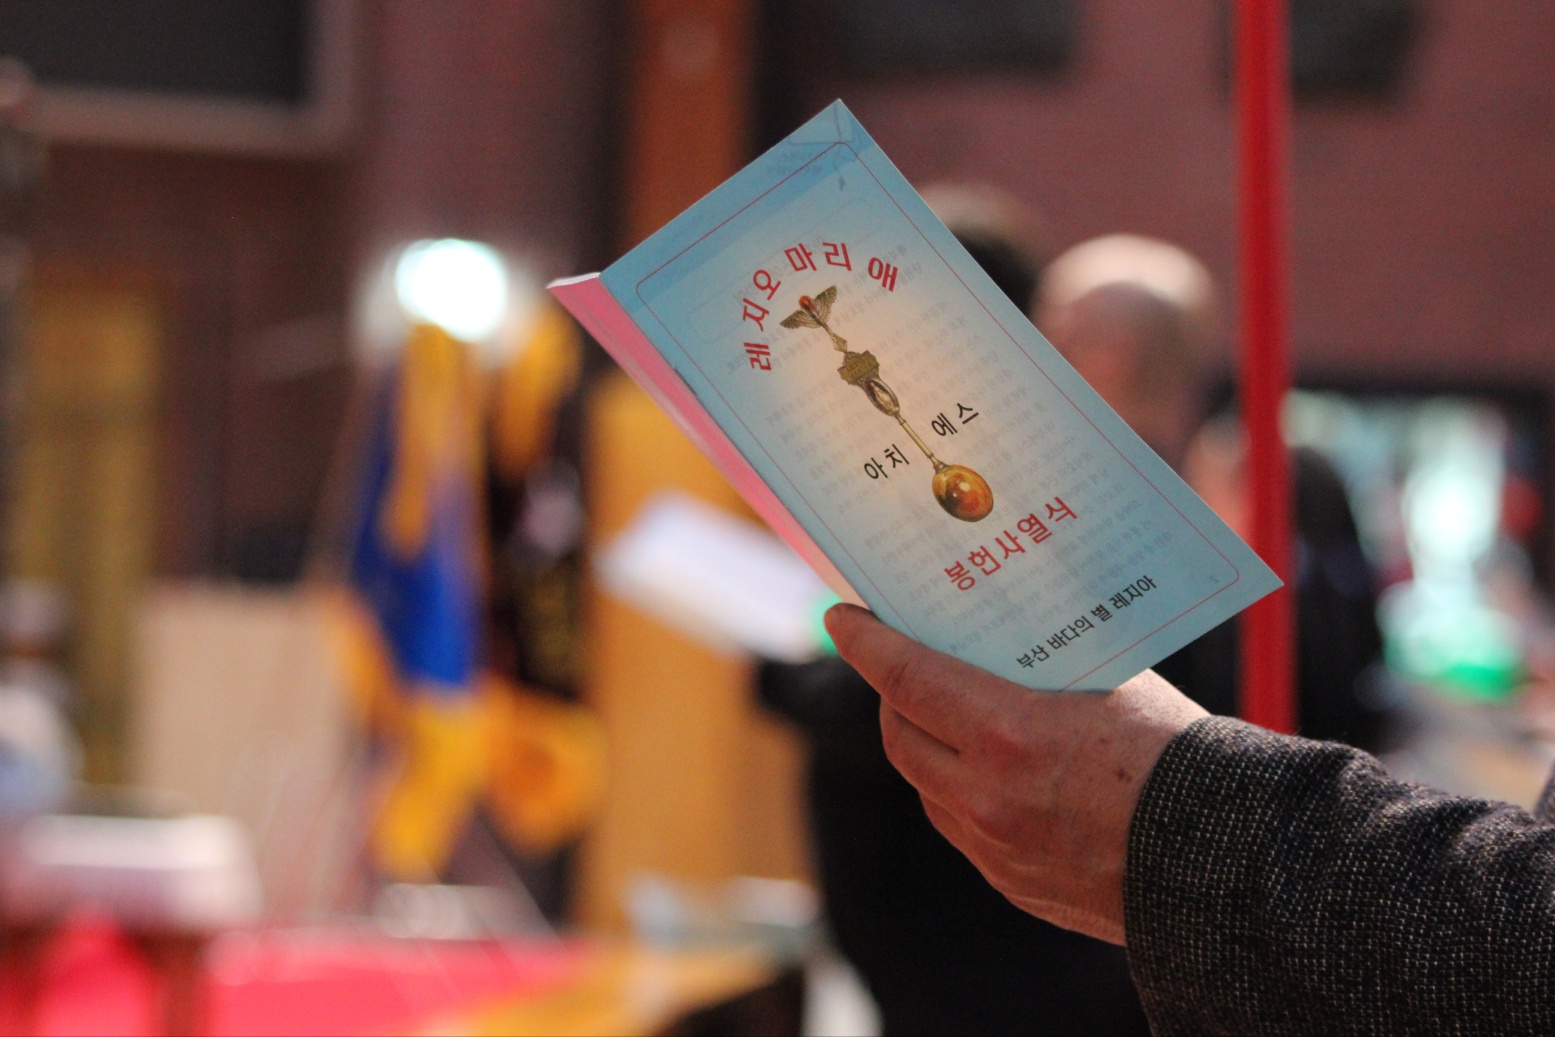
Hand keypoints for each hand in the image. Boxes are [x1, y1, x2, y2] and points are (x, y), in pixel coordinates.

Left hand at [824, 603, 1206, 944]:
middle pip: (901, 735)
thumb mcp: (1111, 684)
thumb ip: (1047, 662)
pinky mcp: (1012, 884)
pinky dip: (958, 793)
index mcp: (1008, 735)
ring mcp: (994, 848)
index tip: (842, 619)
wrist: (1226, 862)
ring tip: (943, 714)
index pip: (905, 677)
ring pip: (924, 785)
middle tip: (899, 662)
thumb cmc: (1178, 757)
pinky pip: (959, 828)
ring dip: (924, 745)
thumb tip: (1006, 631)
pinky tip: (985, 772)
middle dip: (892, 694)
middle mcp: (986, 797)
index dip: (866, 643)